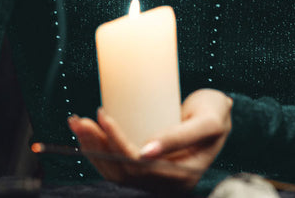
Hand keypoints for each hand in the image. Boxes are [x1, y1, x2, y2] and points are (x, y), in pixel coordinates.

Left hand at [67, 89, 232, 190]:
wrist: (219, 113)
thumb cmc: (215, 113)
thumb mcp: (205, 122)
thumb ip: (180, 137)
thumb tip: (145, 152)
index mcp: (180, 176)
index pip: (138, 166)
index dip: (117, 143)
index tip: (103, 117)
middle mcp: (164, 181)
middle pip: (121, 169)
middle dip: (96, 145)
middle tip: (79, 119)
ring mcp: (153, 174)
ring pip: (114, 168)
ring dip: (92, 147)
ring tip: (76, 122)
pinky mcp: (145, 163)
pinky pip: (117, 162)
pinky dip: (99, 148)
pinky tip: (87, 132)